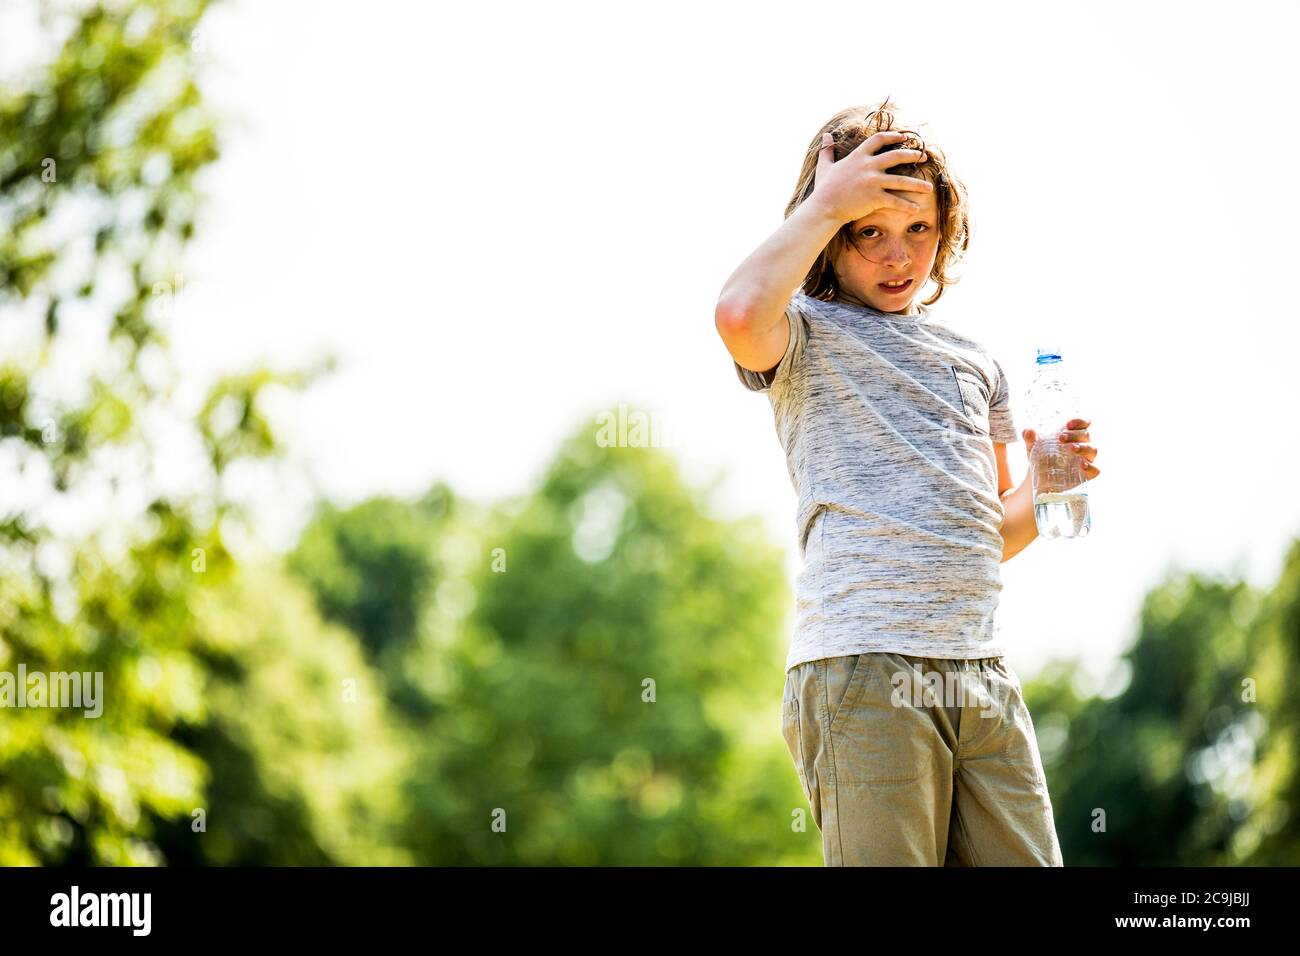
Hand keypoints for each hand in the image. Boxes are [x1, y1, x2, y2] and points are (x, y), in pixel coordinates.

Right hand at [809, 130, 933, 224]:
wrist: (823, 207)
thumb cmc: (824, 189)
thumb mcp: (825, 166)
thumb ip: (827, 150)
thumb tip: (826, 136)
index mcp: (858, 156)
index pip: (879, 139)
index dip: (893, 136)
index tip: (904, 137)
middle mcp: (868, 166)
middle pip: (896, 155)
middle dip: (912, 155)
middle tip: (923, 158)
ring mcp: (873, 181)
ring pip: (901, 180)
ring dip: (917, 184)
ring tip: (929, 187)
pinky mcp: (875, 197)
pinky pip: (895, 200)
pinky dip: (907, 205)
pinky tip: (916, 208)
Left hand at [1023, 418, 1100, 481]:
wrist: (1041, 478)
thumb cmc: (1041, 457)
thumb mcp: (1033, 447)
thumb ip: (1029, 438)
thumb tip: (1028, 431)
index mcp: (1073, 434)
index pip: (1084, 423)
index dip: (1080, 421)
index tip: (1068, 424)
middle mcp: (1083, 445)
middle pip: (1086, 435)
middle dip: (1075, 434)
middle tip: (1061, 438)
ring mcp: (1086, 459)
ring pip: (1093, 450)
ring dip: (1083, 447)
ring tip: (1071, 448)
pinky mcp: (1087, 474)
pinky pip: (1096, 470)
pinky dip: (1091, 467)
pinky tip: (1082, 465)